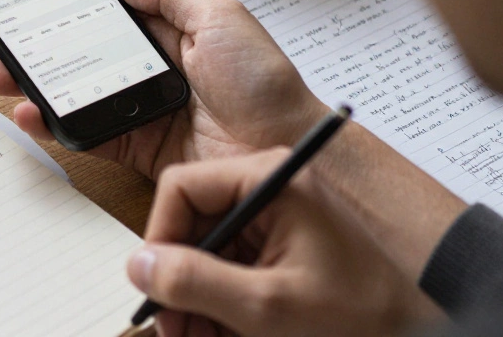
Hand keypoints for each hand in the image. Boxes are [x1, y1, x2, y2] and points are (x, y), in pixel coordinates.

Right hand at [0, 0, 327, 177]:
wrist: (284, 151)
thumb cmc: (264, 84)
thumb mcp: (221, 18)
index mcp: (171, 36)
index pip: (108, 19)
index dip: (70, 13)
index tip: (35, 6)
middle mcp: (152, 72)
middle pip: (82, 58)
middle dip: (41, 52)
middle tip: (5, 48)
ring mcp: (142, 111)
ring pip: (78, 96)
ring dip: (39, 88)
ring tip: (7, 80)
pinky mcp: (139, 149)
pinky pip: (89, 135)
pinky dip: (57, 126)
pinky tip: (34, 114)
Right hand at [125, 151, 436, 336]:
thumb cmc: (363, 317)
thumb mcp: (267, 305)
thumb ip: (196, 281)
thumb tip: (140, 265)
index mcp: (272, 180)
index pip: (182, 186)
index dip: (160, 236)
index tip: (155, 283)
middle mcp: (270, 189)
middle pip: (190, 221)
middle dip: (176, 279)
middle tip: (172, 326)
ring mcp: (275, 219)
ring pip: (204, 251)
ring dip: (191, 298)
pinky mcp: (280, 249)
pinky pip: (227, 268)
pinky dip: (216, 303)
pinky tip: (214, 333)